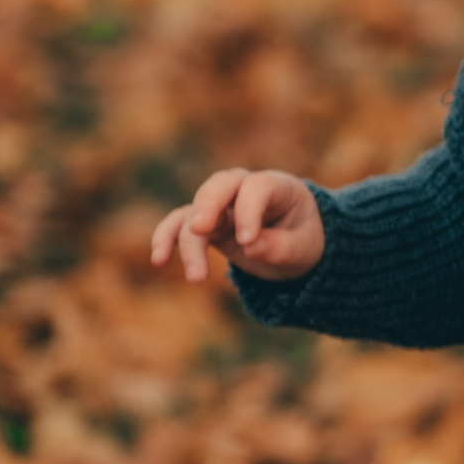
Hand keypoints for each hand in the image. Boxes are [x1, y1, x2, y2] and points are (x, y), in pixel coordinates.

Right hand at [149, 168, 325, 283]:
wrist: (295, 245)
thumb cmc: (303, 240)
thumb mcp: (304, 248)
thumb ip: (281, 247)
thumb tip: (250, 247)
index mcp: (279, 187)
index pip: (257, 187)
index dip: (249, 210)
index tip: (248, 241)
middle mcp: (246, 189)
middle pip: (220, 185)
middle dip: (207, 206)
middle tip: (200, 230)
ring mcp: (223, 205)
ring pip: (196, 211)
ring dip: (189, 241)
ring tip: (196, 278)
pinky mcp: (207, 224)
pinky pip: (180, 225)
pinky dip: (167, 238)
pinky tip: (159, 259)